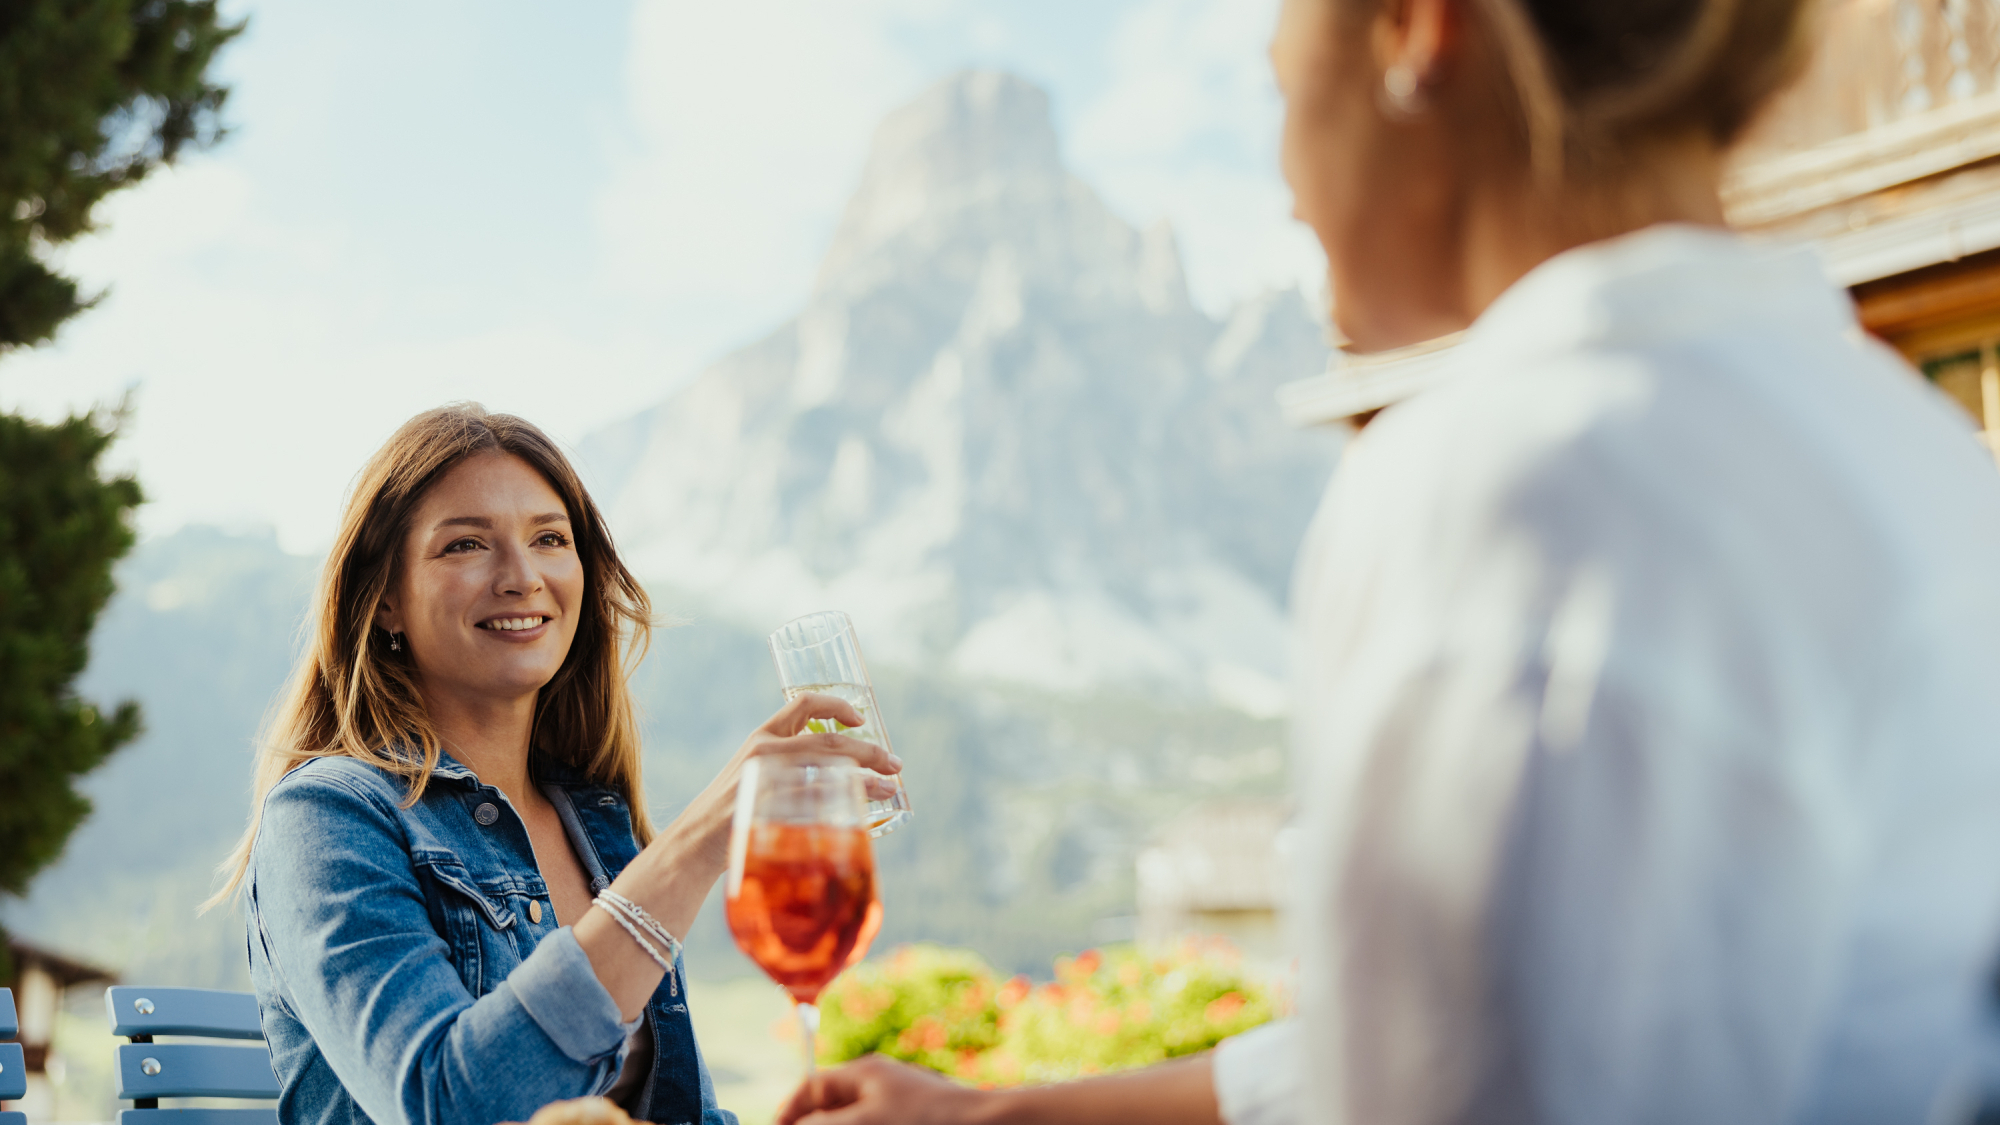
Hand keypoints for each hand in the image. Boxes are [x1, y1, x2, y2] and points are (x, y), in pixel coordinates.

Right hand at [632, 692, 902, 886]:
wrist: (693, 843)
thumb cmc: (730, 812)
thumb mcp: (754, 776)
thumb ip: (787, 769)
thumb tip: (836, 775)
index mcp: (762, 736)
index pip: (803, 703)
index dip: (838, 704)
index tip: (862, 719)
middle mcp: (764, 749)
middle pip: (830, 741)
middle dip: (869, 750)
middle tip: (894, 764)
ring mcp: (764, 776)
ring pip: (829, 769)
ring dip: (866, 778)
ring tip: (890, 788)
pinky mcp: (765, 805)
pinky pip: (813, 799)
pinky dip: (843, 803)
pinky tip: (862, 813)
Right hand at [778, 1056, 986, 1124]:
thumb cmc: (926, 1120)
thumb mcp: (862, 1123)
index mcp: (865, 1074)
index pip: (813, 1087)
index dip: (789, 1112)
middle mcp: (882, 1087)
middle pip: (833, 1110)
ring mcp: (901, 1107)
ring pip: (857, 1120)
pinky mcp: (917, 1120)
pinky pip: (880, 1121)